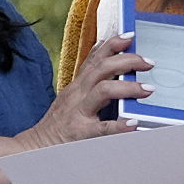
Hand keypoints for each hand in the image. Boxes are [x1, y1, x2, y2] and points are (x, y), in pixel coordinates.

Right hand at [0, 35, 151, 183]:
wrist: (34, 148)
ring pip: (103, 90)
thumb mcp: (70, 97)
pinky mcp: (80, 133)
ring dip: (128, 87)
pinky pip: (102, 128)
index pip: (95, 58)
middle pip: (102, 68)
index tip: (130, 35)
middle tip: (148, 62)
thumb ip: (87, 80)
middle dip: (127, 61)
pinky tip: (134, 123)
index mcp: (77, 86)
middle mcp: (77, 95)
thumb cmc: (58, 124)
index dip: (112, 44)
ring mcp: (78, 113)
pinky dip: (119, 125)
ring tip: (147, 89)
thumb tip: (103, 57)